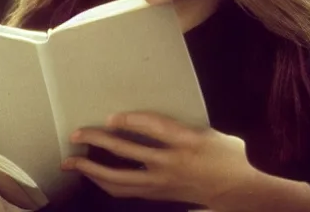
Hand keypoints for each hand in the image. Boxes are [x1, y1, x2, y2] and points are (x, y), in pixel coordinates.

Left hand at [61, 111, 257, 207]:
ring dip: (92, 169)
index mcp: (186, 140)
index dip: (130, 122)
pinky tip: (93, 175)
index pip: (153, 128)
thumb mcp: (211, 132)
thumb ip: (184, 124)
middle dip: (98, 142)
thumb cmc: (227, 157)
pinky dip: (105, 182)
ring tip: (71, 162)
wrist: (238, 193)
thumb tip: (156, 115)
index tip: (110, 117)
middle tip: (76, 135)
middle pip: (128, 152)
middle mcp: (171, 162)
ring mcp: (162, 182)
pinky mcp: (158, 194)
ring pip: (120, 178)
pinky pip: (126, 190)